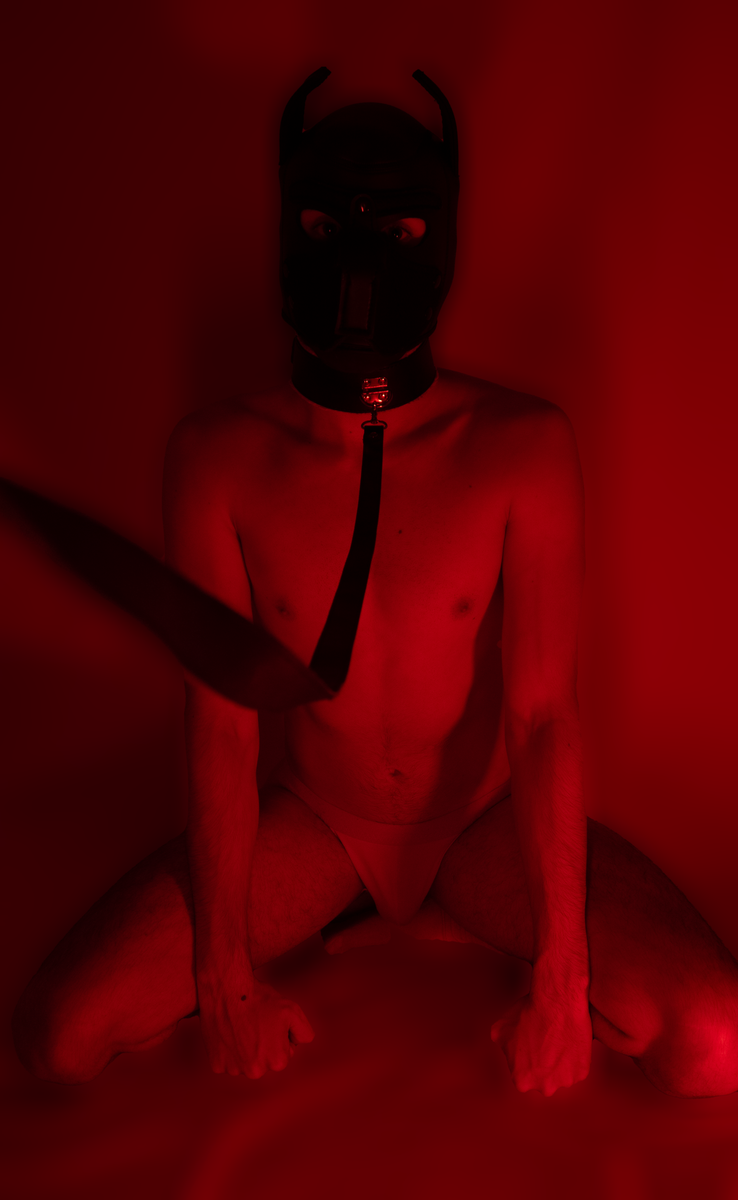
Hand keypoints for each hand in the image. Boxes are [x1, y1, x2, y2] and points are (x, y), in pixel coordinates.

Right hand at [198, 966, 313, 1077]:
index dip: (279, 1034)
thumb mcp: (292, 1010)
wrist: (226, 989)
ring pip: (246, 1061)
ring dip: (245, 1048)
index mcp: (277, 1062)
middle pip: (266, 1059)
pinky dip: (228, 1049)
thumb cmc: (260, 999)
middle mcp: (256, 1072)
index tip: (269, 1021)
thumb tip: (299, 1044)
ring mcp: (234, 1070)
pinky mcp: (217, 1065)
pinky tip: (229, 1032)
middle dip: (264, 1044)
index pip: (285, 1052)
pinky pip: (228, 1061)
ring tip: (241, 1025)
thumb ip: (304, 1031)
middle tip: (255, 1023)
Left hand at [490, 989, 591, 1095]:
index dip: (526, 1058)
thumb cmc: (528, 1014)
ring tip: (558, 1040)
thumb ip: (502, 1045)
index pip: (523, 1074)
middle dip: (543, 1065)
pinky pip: (577, 1068)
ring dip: (559, 1062)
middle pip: (543, 1078)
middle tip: (545, 1042)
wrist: (557, 1004)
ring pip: (561, 1075)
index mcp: (521, 1081)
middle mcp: (544, 1088)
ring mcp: (565, 1082)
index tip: (532, 1044)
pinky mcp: (582, 1073)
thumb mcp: (500, 1029)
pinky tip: (569, 1041)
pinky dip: (574, 1058)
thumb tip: (506, 1048)